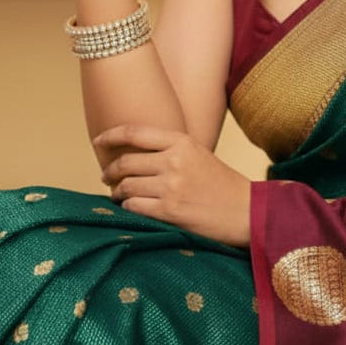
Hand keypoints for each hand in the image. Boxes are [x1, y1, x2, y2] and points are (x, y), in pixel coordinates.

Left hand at [96, 125, 250, 246]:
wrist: (247, 212)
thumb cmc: (222, 185)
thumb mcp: (199, 155)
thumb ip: (171, 150)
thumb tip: (135, 154)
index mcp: (182, 142)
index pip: (135, 132)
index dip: (110, 136)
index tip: (98, 142)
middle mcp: (174, 161)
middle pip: (125, 162)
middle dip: (110, 172)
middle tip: (106, 177)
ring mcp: (171, 186)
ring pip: (126, 186)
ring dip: (118, 193)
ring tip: (120, 196)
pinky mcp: (169, 211)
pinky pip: (134, 207)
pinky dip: (128, 208)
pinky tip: (132, 209)